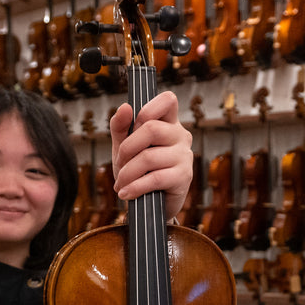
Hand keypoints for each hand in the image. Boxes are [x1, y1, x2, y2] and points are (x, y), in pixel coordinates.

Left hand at [109, 90, 193, 217]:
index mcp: (168, 123)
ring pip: (149, 157)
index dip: (148, 109)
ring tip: (121, 184)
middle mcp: (181, 136)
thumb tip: (125, 107)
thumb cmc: (138, 171)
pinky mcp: (184, 177)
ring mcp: (185, 156)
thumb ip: (120, 127)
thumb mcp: (124, 147)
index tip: (134, 125)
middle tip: (120, 163)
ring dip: (127, 173)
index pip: (167, 100)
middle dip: (127, 148)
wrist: (149, 205)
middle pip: (151, 128)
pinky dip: (135, 187)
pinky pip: (155, 178)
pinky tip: (125, 193)